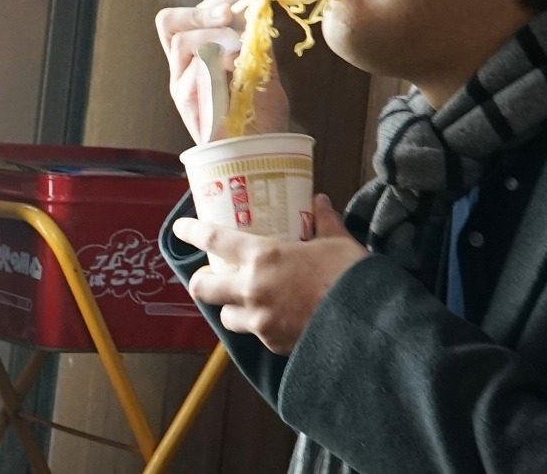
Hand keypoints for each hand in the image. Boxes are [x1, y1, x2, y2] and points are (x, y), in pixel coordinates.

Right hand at [155, 0, 289, 142]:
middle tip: (229, 15)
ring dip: (214, 35)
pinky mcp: (187, 103)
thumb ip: (254, 39)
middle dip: (203, 9)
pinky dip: (218, 61)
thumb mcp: (261, 65)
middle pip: (169, 22)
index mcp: (198, 54)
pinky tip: (237, 67)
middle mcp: (184, 67)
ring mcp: (182, 85)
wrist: (261, 149)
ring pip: (182, 41)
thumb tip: (254, 8)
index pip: (191, 14)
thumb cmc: (260, 112)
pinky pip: (195, 70)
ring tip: (239, 49)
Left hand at [172, 195, 369, 353]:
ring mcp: (260, 321)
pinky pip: (256, 334)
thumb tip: (319, 202)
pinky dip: (261, 326)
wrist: (366, 322)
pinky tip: (276, 320)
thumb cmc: (350, 274)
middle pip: (204, 288)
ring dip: (231, 308)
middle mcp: (252, 289)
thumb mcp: (338, 241)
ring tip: (245, 302)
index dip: (193, 232)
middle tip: (209, 276)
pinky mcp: (273, 344)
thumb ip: (324, 221)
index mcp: (264, 256)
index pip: (215, 241)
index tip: (180, 229)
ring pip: (227, 317)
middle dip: (201, 282)